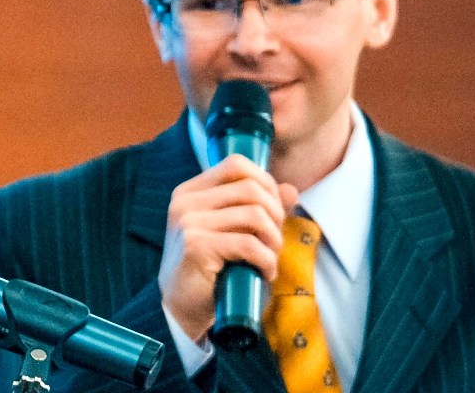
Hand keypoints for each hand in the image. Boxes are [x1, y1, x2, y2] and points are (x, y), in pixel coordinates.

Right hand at [158, 154, 297, 341]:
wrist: (182, 310)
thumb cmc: (211, 266)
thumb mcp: (235, 230)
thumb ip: (261, 206)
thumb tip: (292, 190)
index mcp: (191, 191)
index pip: (236, 164)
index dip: (265, 182)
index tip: (273, 210)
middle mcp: (185, 201)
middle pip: (250, 188)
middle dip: (275, 214)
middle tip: (275, 240)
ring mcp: (188, 222)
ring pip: (254, 214)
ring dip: (273, 239)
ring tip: (271, 257)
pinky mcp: (195, 246)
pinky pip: (248, 244)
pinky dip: (266, 259)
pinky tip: (265, 272)